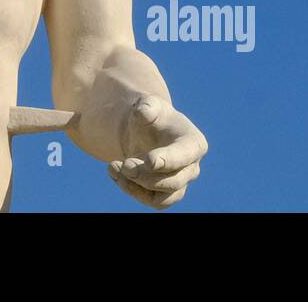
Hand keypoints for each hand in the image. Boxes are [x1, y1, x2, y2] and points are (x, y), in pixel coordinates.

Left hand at [108, 93, 206, 208]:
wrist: (144, 129)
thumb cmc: (150, 115)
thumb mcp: (148, 105)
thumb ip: (147, 106)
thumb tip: (143, 111)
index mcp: (193, 143)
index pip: (185, 156)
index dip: (168, 160)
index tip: (148, 161)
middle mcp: (191, 167)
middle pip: (173, 182)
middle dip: (145, 176)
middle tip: (124, 164)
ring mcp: (180, 183)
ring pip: (162, 199)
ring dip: (135, 187)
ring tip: (114, 167)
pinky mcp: (165, 194)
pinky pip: (150, 201)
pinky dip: (130, 189)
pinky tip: (113, 172)